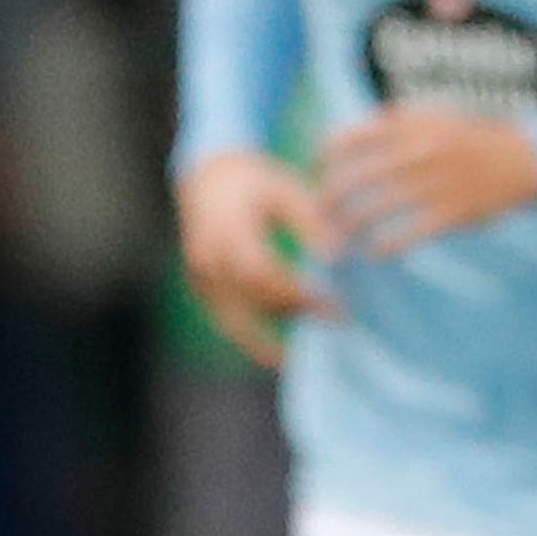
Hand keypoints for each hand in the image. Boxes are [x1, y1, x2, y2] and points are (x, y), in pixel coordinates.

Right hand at [173, 150, 340, 367]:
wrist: (208, 179)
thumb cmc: (255, 183)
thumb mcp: (287, 191)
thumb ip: (311, 221)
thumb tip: (336, 258)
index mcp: (228, 231)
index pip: (262, 273)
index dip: (297, 293)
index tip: (334, 304)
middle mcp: (207, 259)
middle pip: (247, 302)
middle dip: (291, 317)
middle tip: (332, 325)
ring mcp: (200, 277)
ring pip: (232, 321)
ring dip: (265, 341)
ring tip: (300, 355)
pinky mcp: (202, 289)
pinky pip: (226, 320)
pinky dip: (252, 336)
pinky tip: (279, 348)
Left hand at [318, 106, 536, 261]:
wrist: (531, 159)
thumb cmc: (474, 138)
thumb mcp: (438, 116)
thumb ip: (396, 120)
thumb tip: (354, 132)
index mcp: (411, 126)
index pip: (347, 140)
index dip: (323, 160)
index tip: (318, 175)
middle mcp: (419, 152)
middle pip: (352, 180)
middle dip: (328, 201)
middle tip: (321, 215)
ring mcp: (435, 184)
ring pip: (373, 211)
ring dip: (350, 228)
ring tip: (341, 238)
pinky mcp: (453, 213)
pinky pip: (406, 236)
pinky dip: (385, 248)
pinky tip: (375, 255)